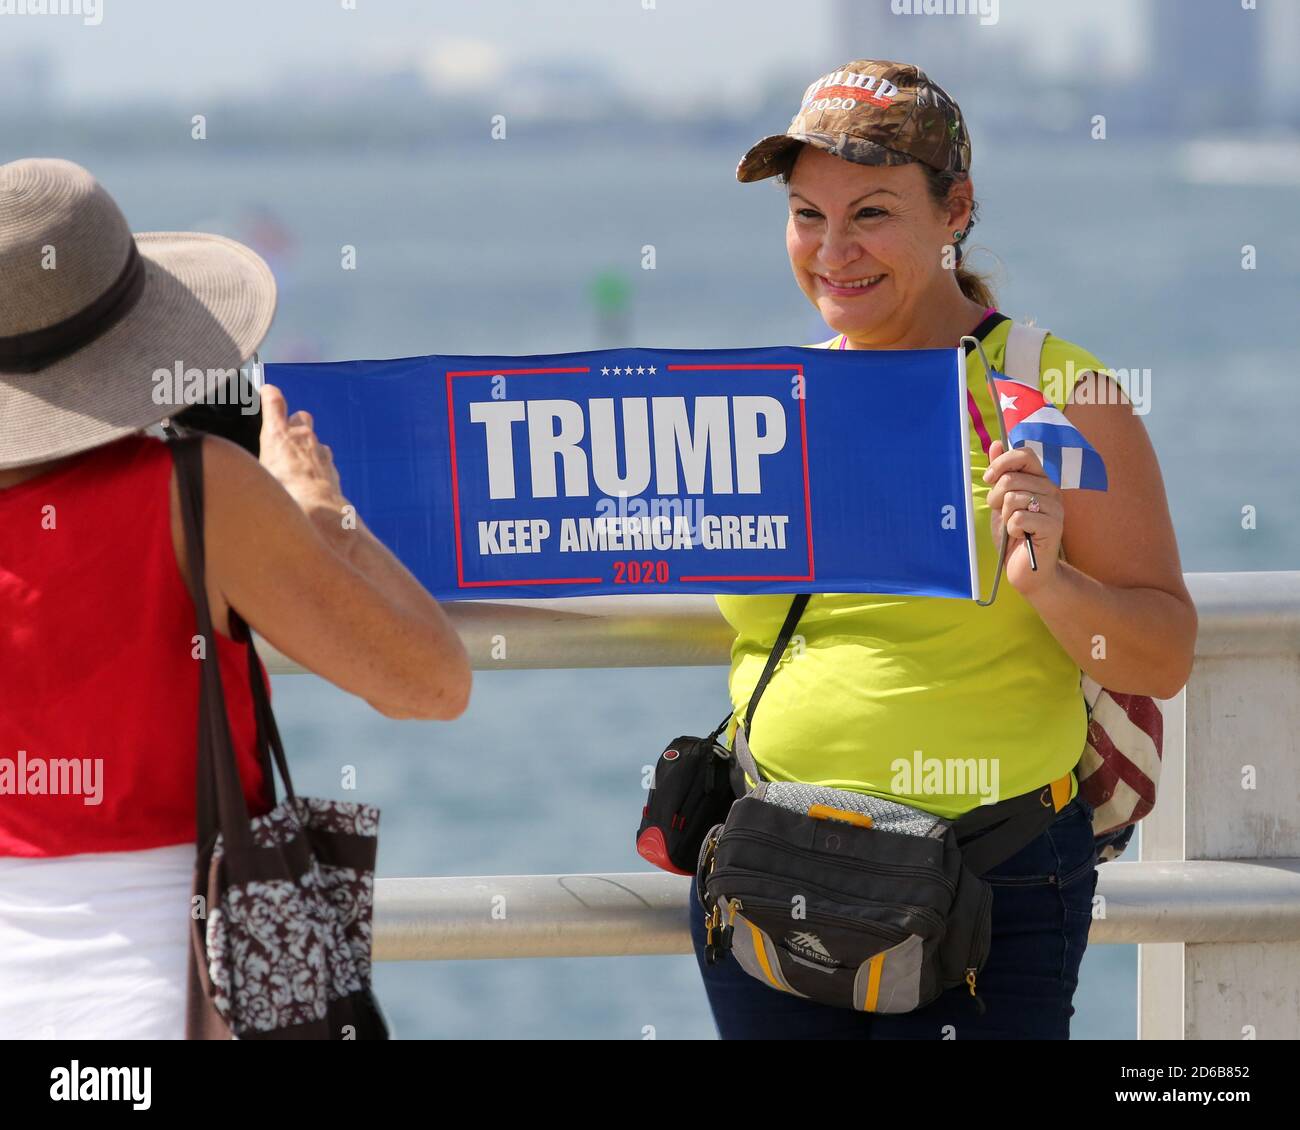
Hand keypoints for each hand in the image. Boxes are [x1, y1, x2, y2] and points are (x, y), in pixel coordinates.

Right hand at [258, 384, 348, 523]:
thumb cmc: (285, 496)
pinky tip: (307, 479)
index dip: (270, 394)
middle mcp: (302, 437)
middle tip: (282, 437)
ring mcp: (319, 450)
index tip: (268, 391)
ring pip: (313, 438)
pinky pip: (323, 458)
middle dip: (293, 423)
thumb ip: (248, 467)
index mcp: (278, 435)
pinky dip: (316, 464)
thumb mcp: (256, 478)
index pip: (274, 401)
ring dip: (305, 446)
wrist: (317, 513)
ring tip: (293, 465)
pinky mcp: (331, 466)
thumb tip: (236, 475)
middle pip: (300, 416)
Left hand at [983, 439, 1062, 595]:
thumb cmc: (1013, 535)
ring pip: (1014, 498)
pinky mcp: (1053, 527)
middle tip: (1001, 512)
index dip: (1001, 463)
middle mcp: (1052, 490)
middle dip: (996, 496)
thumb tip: (997, 443)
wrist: (1024, 569)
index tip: (989, 479)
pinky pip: (1019, 518)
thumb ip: (1000, 474)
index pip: (1024, 455)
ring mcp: (1055, 508)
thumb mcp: (1001, 501)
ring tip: (1012, 526)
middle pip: (1013, 478)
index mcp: (1041, 480)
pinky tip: (1020, 536)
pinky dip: (1012, 529)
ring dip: (1005, 515)